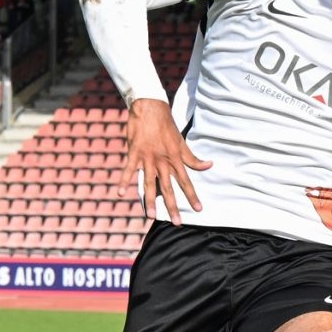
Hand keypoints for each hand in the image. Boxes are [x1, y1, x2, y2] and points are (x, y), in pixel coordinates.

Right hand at [119, 97, 210, 218]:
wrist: (150, 108)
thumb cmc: (166, 126)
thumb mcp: (182, 142)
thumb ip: (193, 158)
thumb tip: (209, 165)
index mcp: (175, 159)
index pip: (186, 181)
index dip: (192, 196)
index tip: (198, 209)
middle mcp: (163, 161)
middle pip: (169, 187)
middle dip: (173, 206)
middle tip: (177, 223)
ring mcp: (148, 158)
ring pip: (149, 183)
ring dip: (150, 200)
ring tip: (152, 216)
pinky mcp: (134, 153)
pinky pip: (129, 169)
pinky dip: (124, 181)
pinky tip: (121, 193)